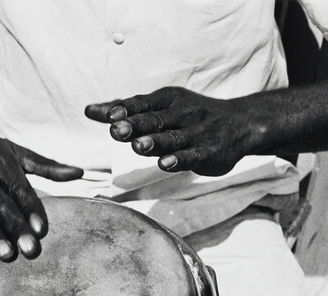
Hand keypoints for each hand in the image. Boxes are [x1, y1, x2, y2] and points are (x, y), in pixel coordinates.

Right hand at [0, 115, 82, 261]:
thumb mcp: (15, 151)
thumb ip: (47, 166)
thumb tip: (79, 172)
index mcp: (4, 166)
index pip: (21, 190)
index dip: (32, 210)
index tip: (42, 230)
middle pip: (3, 205)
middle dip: (17, 228)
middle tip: (30, 250)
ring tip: (6, 254)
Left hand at [85, 87, 264, 175]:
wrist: (238, 124)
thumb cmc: (189, 116)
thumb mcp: (160, 107)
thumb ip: (125, 111)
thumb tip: (89, 110)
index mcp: (167, 100)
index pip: (142, 103)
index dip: (125, 109)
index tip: (108, 115)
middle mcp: (181, 114)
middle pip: (154, 120)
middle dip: (135, 125)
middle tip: (116, 130)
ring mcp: (196, 133)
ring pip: (172, 138)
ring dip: (155, 142)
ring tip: (137, 146)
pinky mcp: (208, 152)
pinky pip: (191, 156)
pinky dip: (178, 160)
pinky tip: (165, 164)